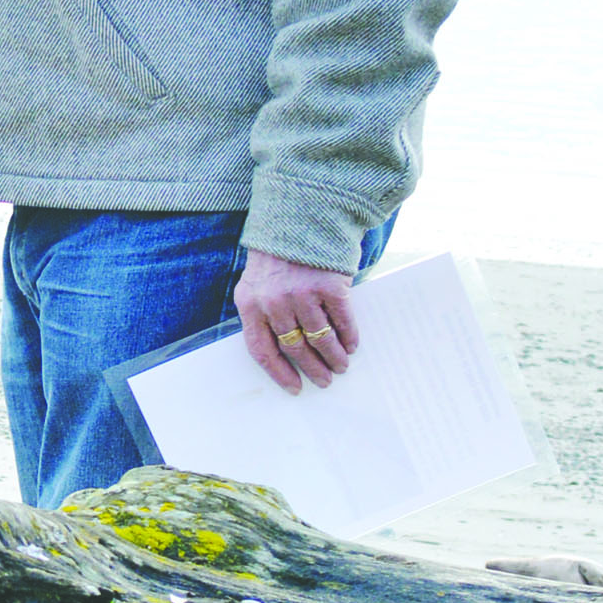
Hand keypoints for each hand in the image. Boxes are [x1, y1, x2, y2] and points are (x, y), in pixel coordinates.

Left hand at [236, 251, 358, 393]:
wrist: (301, 214)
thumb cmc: (279, 255)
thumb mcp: (258, 282)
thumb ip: (264, 312)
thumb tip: (287, 351)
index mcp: (250, 303)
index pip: (261, 350)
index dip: (279, 372)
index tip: (294, 387)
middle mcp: (274, 302)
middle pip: (293, 348)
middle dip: (311, 369)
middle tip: (324, 380)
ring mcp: (302, 294)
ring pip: (319, 339)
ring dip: (333, 357)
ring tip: (341, 366)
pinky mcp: (329, 285)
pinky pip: (341, 320)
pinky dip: (349, 336)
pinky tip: (352, 345)